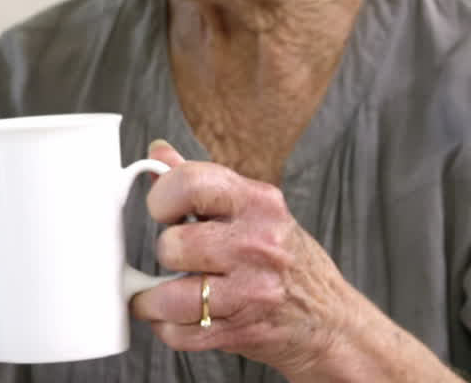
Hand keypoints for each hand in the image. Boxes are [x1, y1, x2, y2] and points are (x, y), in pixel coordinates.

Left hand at [129, 141, 356, 375]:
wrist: (330, 321)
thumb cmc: (285, 260)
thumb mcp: (253, 210)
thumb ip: (200, 182)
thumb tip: (158, 152)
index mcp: (257, 204)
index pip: (189, 183)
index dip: (161, 198)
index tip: (163, 211)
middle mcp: (257, 245)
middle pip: (172, 245)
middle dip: (167, 254)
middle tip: (180, 258)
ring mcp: (252, 291)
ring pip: (169, 296)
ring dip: (155, 299)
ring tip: (164, 292)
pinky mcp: (242, 331)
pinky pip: (179, 332)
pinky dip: (168, 328)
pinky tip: (180, 317)